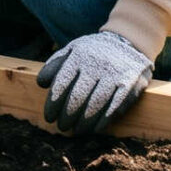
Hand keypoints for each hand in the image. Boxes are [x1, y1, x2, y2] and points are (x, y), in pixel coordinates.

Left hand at [37, 31, 152, 134]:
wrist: (129, 40)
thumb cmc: (93, 51)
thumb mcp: (73, 50)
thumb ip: (55, 65)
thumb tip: (41, 83)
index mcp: (79, 56)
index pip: (61, 83)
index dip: (53, 103)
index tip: (49, 117)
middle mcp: (96, 64)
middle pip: (78, 96)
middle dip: (67, 115)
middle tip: (62, 126)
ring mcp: (114, 73)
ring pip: (96, 103)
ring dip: (84, 121)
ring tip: (77, 130)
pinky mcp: (129, 82)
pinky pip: (116, 105)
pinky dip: (104, 120)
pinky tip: (95, 129)